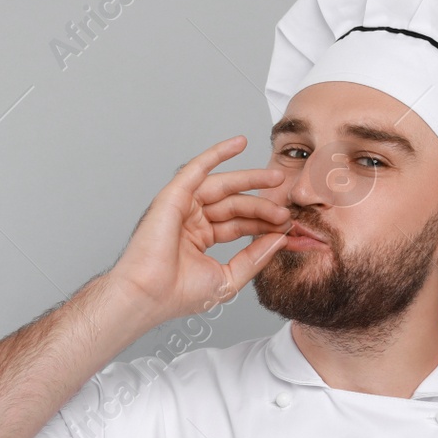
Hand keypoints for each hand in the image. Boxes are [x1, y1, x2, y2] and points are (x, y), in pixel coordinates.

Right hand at [106, 135, 289, 323]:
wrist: (150, 294)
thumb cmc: (178, 294)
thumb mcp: (229, 278)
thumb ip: (254, 258)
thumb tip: (279, 239)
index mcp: (200, 239)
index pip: (239, 225)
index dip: (263, 225)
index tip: (287, 228)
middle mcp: (191, 220)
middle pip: (234, 205)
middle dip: (262, 206)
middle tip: (285, 209)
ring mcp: (182, 206)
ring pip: (223, 186)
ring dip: (250, 180)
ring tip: (276, 179)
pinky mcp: (174, 195)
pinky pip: (199, 168)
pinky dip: (218, 153)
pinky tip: (240, 143)